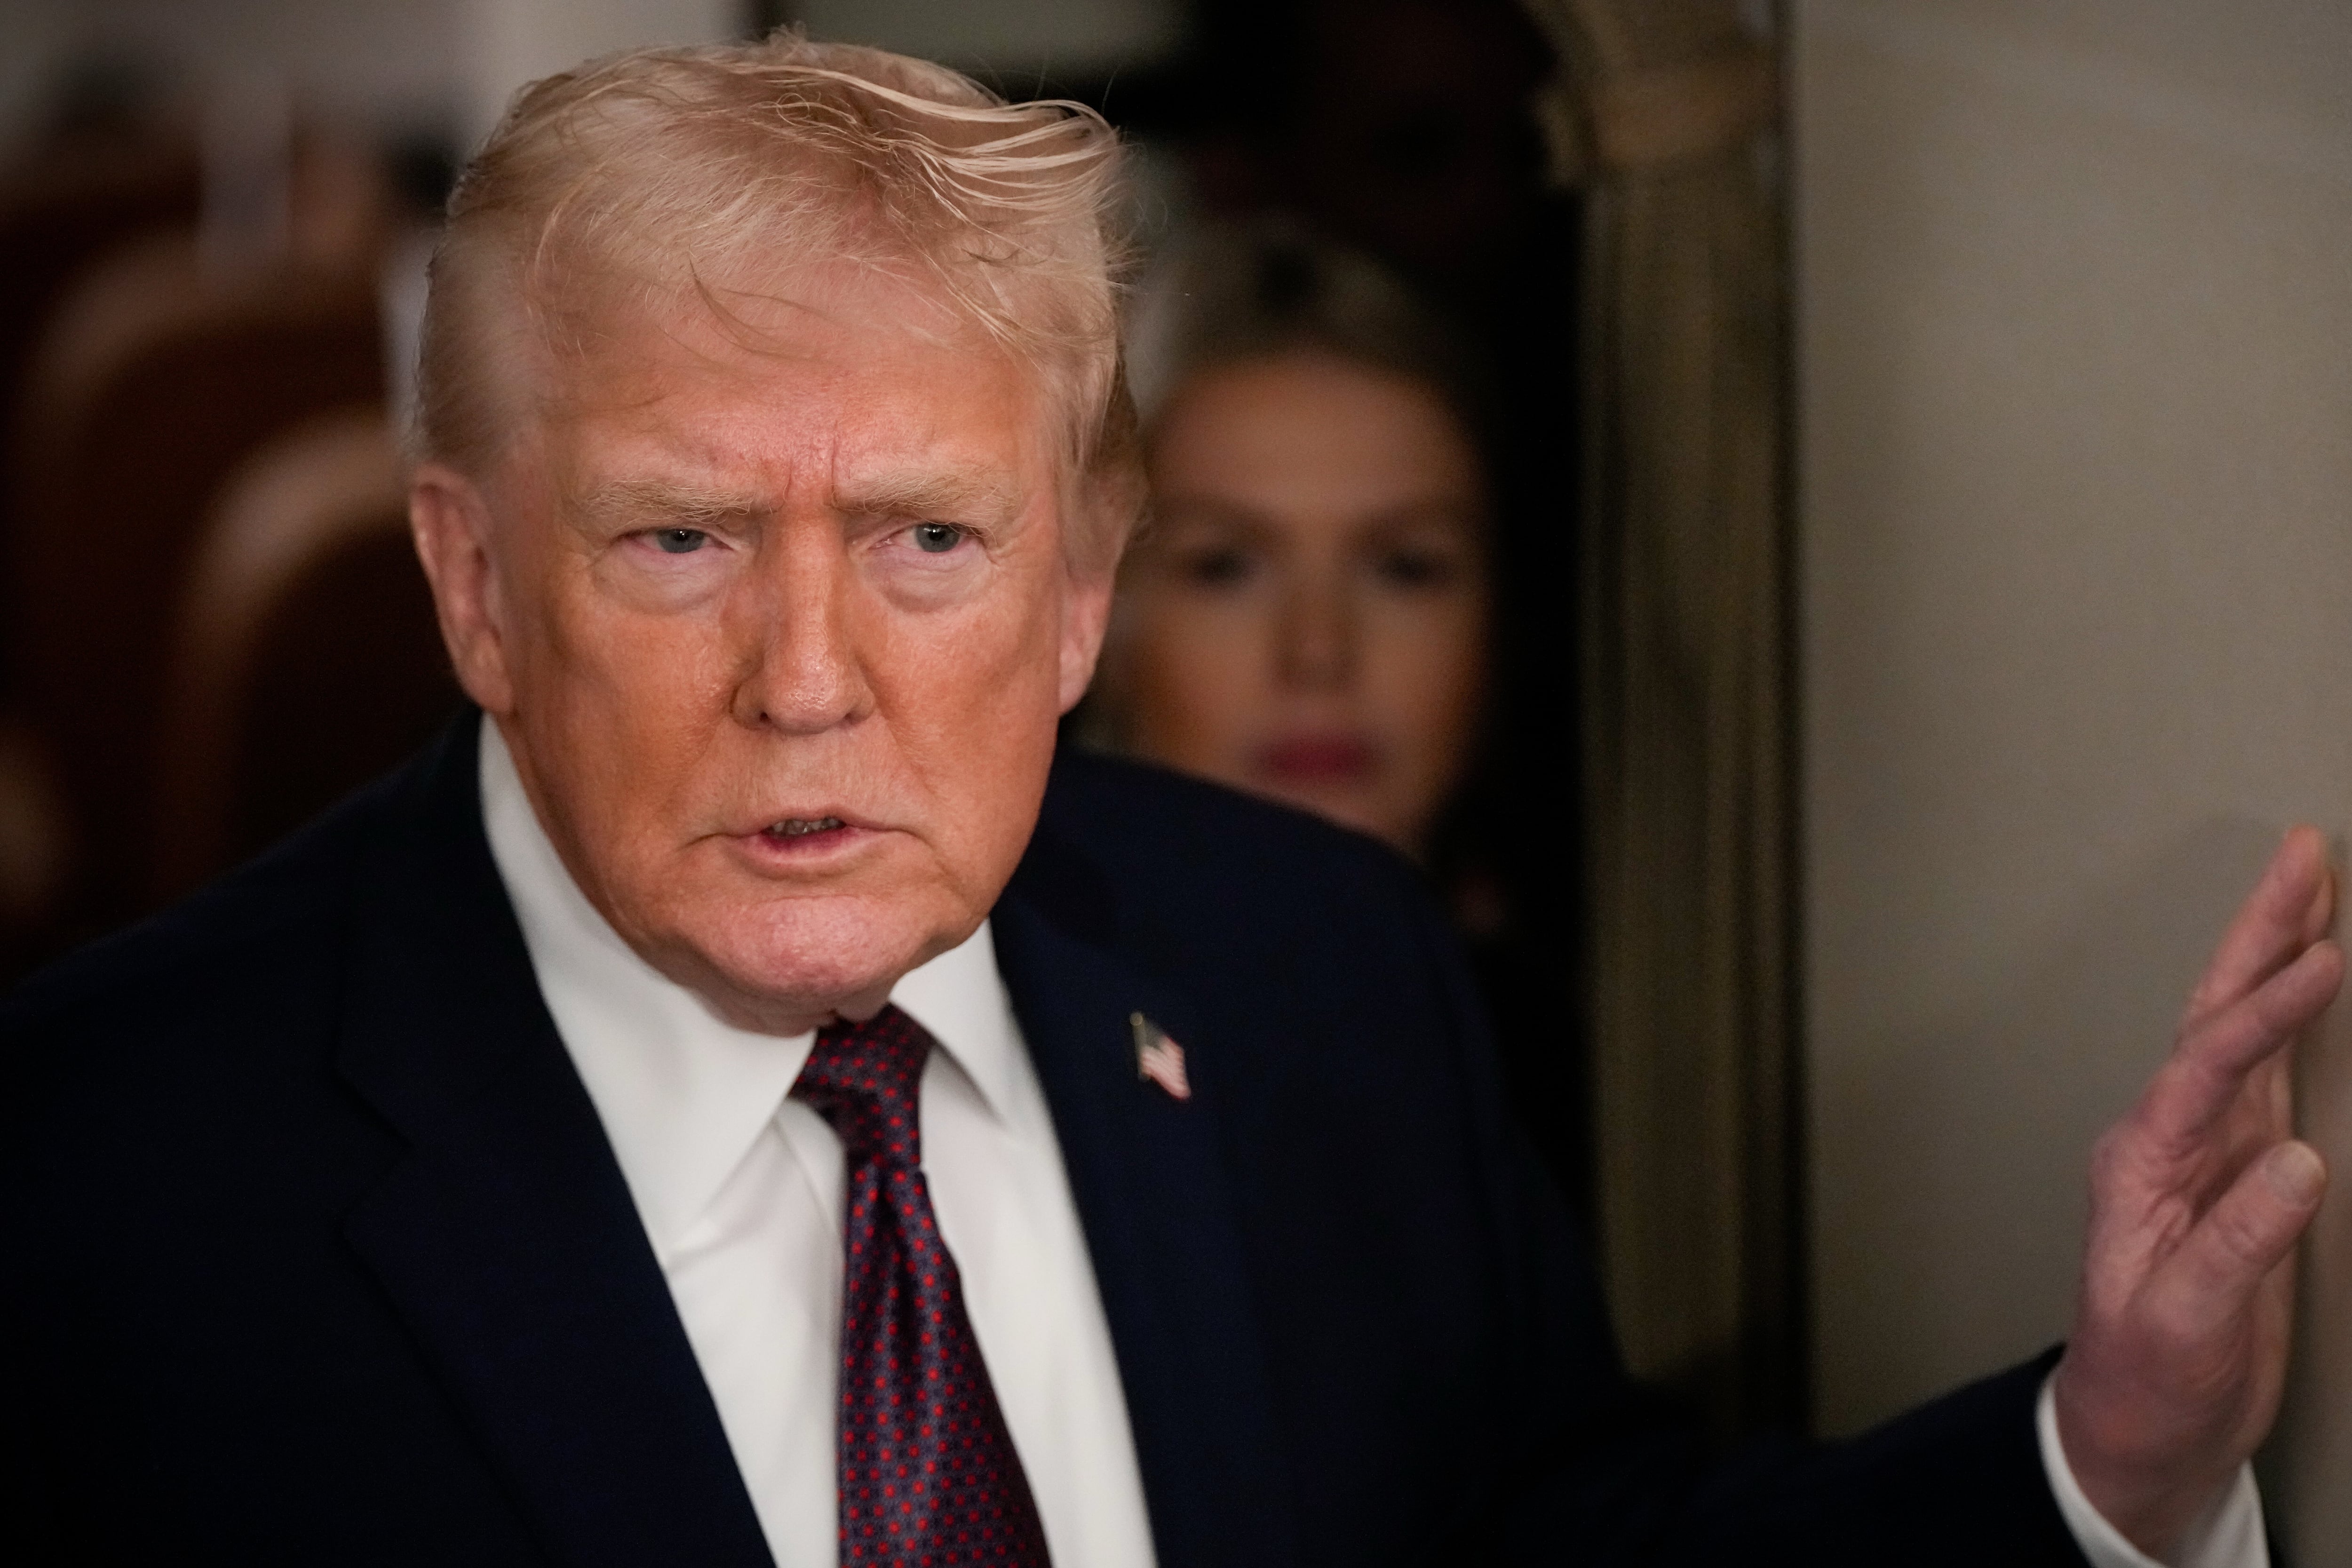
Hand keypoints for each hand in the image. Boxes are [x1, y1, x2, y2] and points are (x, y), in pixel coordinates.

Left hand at [2055, 827, 2341, 1559]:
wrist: (2137, 1429)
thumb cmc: (2146, 1378)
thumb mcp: (2184, 1321)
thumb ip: (2237, 1244)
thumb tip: (2297, 1163)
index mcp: (2143, 1163)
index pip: (2208, 1066)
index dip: (2265, 1013)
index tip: (2321, 962)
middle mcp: (2169, 1140)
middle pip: (2217, 1016)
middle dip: (2260, 935)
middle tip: (2302, 856)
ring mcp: (2206, 1151)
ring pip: (2244, 1032)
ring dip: (2276, 958)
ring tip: (2314, 889)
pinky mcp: (2243, 1175)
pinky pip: (2270, 1076)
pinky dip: (2293, 1022)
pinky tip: (2317, 986)